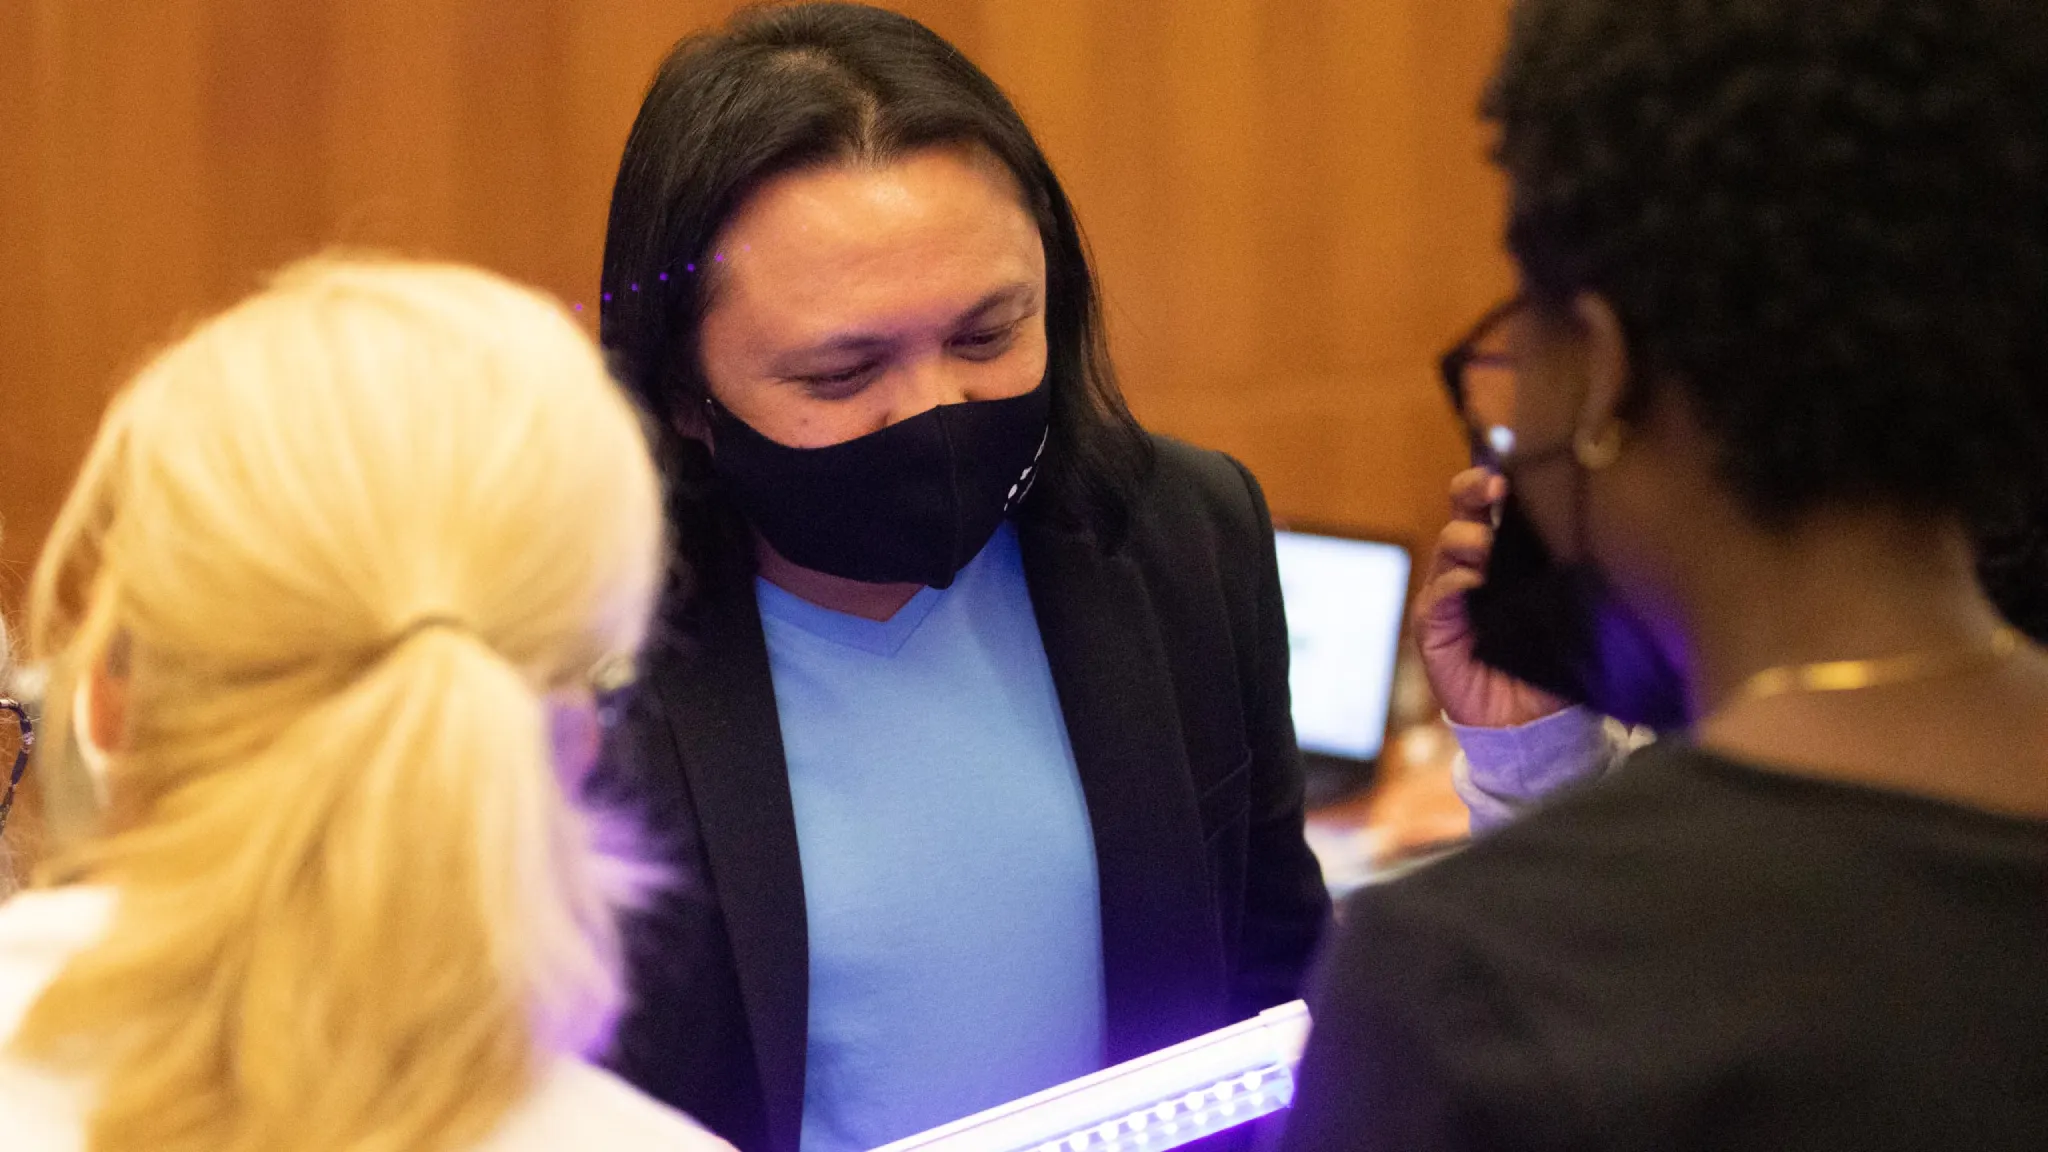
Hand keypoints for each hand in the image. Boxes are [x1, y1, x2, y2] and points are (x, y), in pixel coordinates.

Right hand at [1412, 468, 1570, 727]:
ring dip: (1466, 539)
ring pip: (1448, 547)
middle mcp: (1472, 568)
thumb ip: (1575, 579)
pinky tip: (1473, 583)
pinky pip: (1438, 595)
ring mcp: (1449, 596)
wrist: (1530, 722)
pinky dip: (1454, 584)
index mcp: (1505, 558)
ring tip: (1486, 545)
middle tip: (1494, 487)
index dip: (1495, 481)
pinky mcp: (1435, 629)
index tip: (1512, 469)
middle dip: (1472, 490)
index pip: (1492, 505)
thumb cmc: (1551, 664)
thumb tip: (1608, 538)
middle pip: (1462, 512)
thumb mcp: (1570, 612)